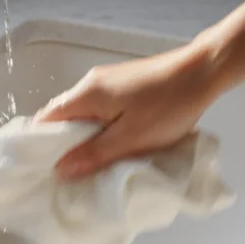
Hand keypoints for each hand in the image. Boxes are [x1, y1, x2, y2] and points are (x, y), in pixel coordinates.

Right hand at [35, 45, 222, 179]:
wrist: (203, 72)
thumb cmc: (168, 105)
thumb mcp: (131, 138)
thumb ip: (94, 154)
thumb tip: (61, 169)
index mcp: (86, 94)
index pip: (46, 119)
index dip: (41, 144)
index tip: (45, 169)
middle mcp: (90, 83)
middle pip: (63, 116)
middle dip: (65, 144)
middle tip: (71, 172)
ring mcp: (107, 81)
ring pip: (84, 113)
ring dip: (86, 136)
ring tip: (93, 162)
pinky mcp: (123, 83)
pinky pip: (100, 108)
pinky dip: (101, 126)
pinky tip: (114, 141)